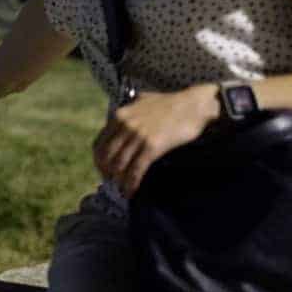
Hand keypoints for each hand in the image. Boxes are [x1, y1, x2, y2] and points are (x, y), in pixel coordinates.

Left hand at [92, 84, 218, 197]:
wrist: (193, 105)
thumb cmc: (170, 102)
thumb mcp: (141, 100)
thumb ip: (128, 110)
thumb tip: (120, 119)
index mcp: (119, 116)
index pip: (99, 143)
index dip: (98, 160)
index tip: (103, 169)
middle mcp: (125, 126)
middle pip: (106, 156)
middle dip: (106, 172)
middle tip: (111, 182)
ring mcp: (138, 136)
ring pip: (119, 165)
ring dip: (118, 180)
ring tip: (121, 189)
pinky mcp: (152, 146)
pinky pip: (136, 169)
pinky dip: (131, 183)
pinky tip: (131, 191)